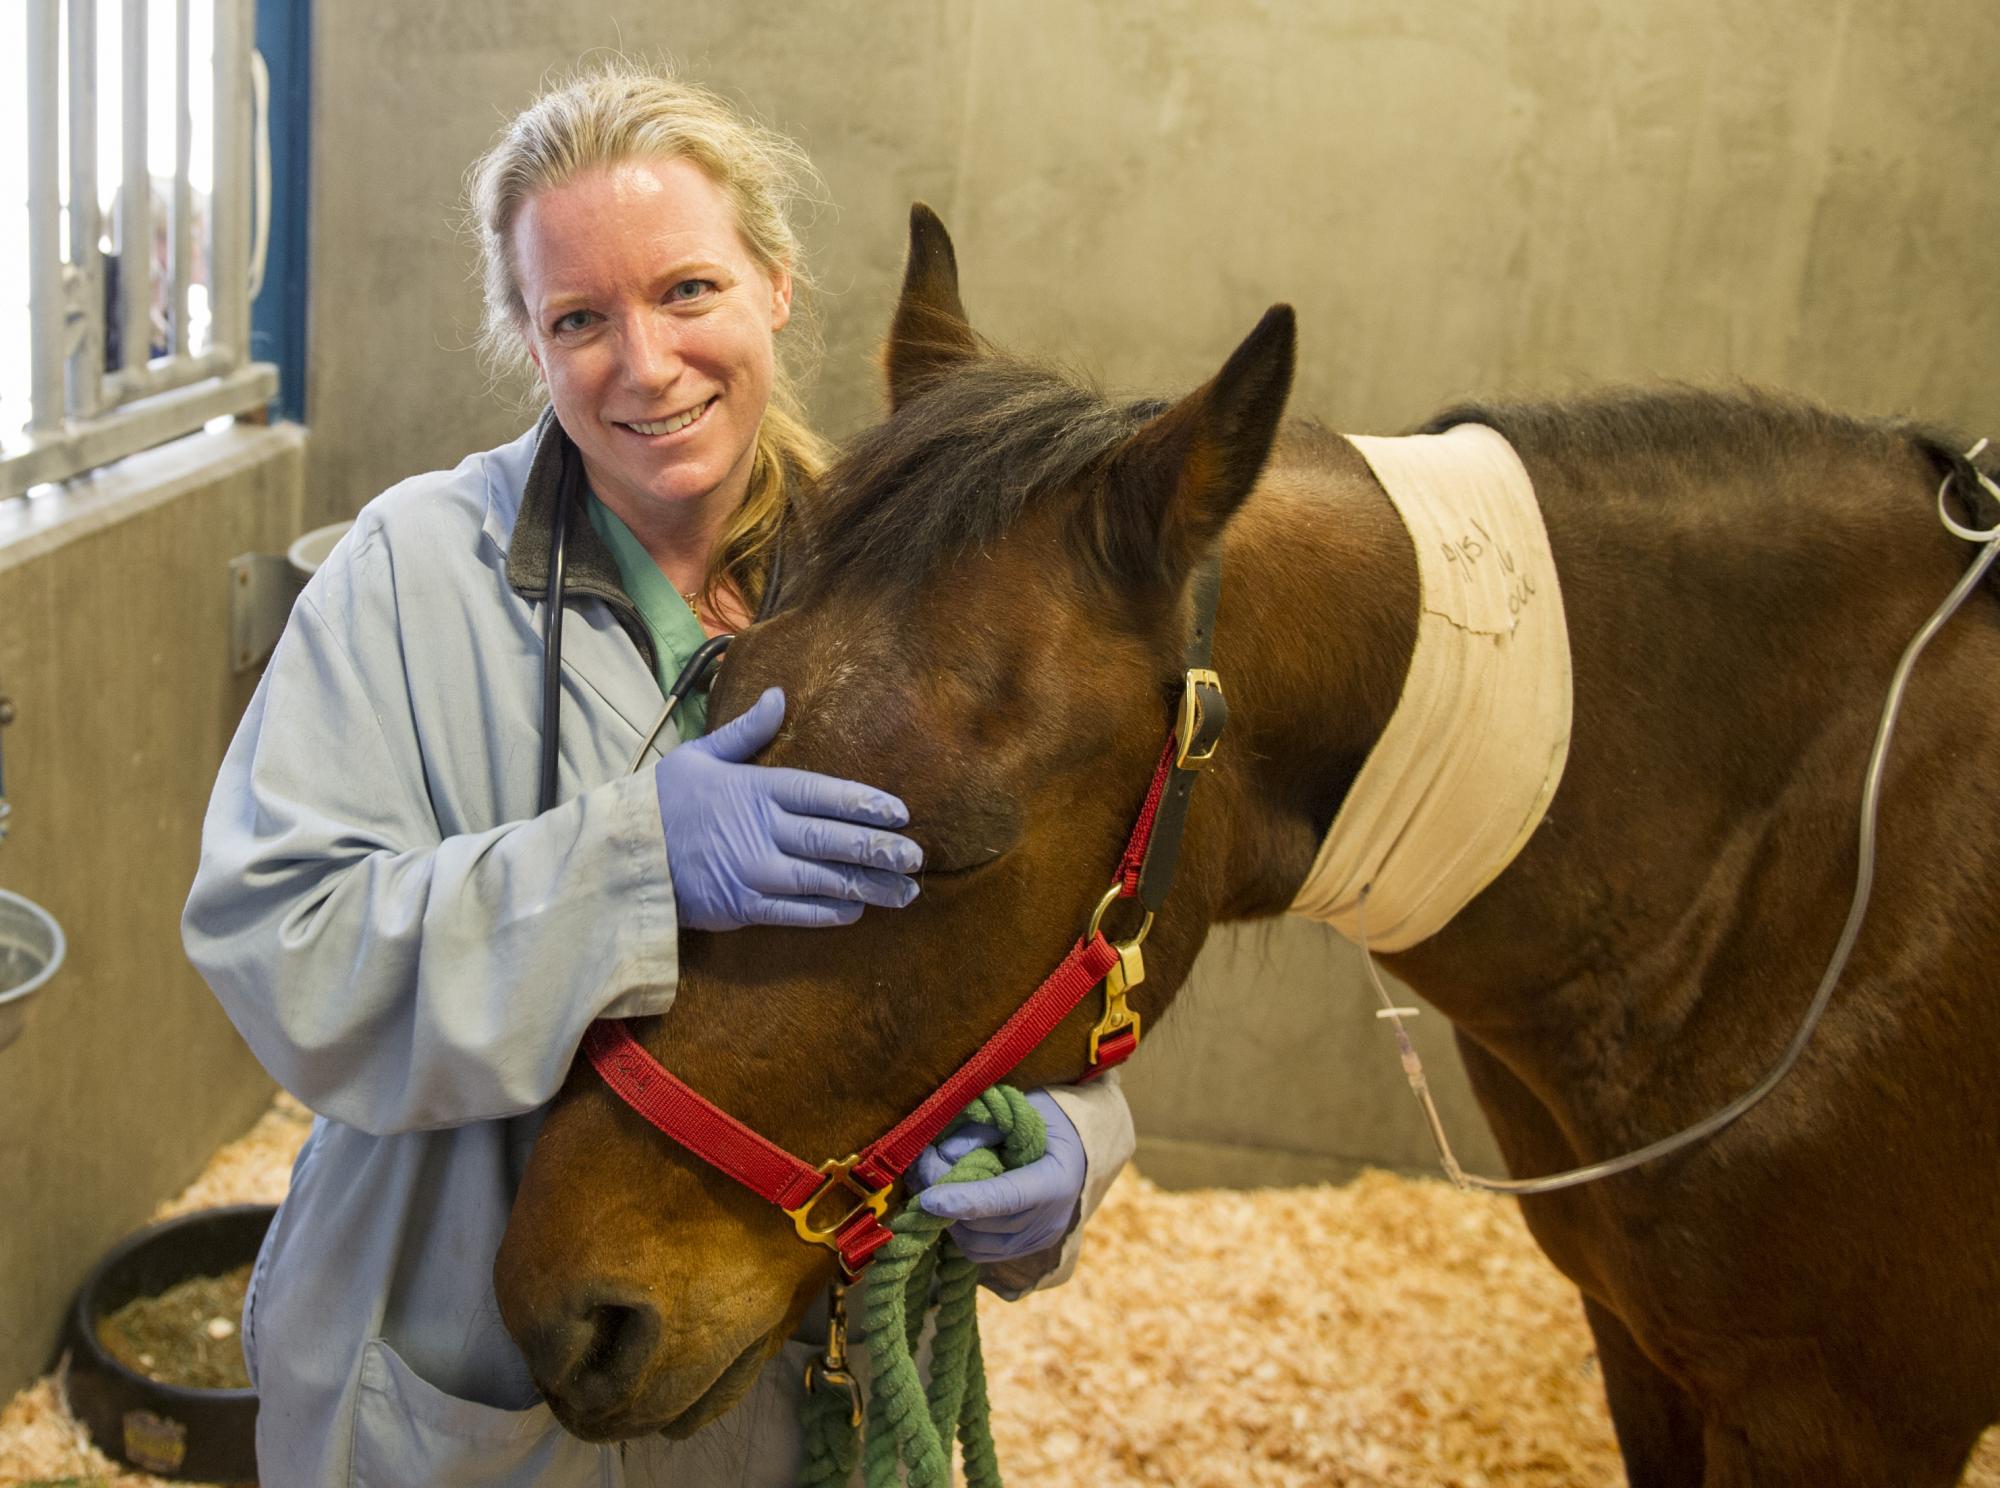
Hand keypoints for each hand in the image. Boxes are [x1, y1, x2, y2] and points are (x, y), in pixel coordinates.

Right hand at [654, 687, 921, 930]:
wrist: (621, 856)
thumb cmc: (662, 802)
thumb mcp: (700, 756)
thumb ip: (746, 733)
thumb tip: (779, 696)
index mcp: (756, 790)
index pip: (823, 794)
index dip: (865, 803)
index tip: (899, 812)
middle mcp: (762, 831)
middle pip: (833, 839)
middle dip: (880, 849)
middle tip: (917, 857)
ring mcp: (754, 872)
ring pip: (825, 880)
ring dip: (868, 886)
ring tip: (905, 892)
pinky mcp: (742, 907)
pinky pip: (796, 912)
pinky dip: (829, 911)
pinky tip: (856, 910)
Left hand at [911, 1090, 1085, 1262]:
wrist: (1079, 1146)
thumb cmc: (1048, 1121)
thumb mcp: (1022, 1110)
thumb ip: (982, 1130)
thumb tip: (942, 1156)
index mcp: (1056, 1180)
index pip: (1004, 1198)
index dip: (964, 1200)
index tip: (928, 1198)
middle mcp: (1051, 1219)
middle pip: (986, 1224)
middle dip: (946, 1202)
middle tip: (921, 1169)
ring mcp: (1039, 1240)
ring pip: (978, 1244)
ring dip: (950, 1220)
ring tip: (936, 1187)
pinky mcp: (1026, 1250)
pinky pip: (981, 1252)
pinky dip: (961, 1231)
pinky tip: (956, 1205)